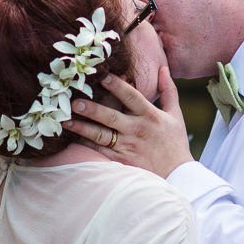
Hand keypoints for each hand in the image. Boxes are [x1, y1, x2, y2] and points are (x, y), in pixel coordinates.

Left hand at [69, 66, 193, 178]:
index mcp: (150, 115)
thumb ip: (168, 90)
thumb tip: (163, 68)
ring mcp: (127, 147)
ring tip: (65, 121)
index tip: (102, 75)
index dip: (117, 86)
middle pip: (111, 117)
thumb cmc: (175, 143)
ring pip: (101, 136)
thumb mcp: (175, 114)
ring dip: (82, 128)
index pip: (131, 97)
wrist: (177, 176)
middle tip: (75, 101)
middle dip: (92, 109)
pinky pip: (100, 152)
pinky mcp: (121, 161)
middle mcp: (137, 130)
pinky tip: (72, 138)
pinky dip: (86, 145)